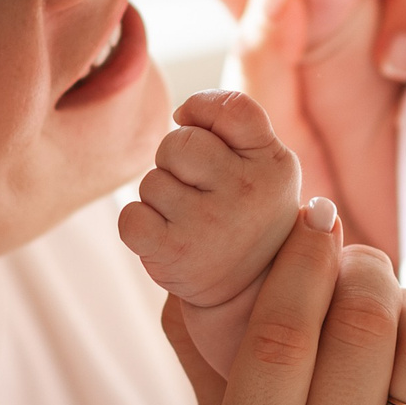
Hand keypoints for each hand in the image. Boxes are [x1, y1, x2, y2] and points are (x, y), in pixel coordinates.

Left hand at [119, 91, 301, 374]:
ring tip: (191, 224)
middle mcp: (249, 191)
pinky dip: (140, 227)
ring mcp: (210, 224)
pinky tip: (167, 241)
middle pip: (177, 143)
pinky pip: (129, 216)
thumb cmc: (249, 214)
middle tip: (200, 194)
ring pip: (151, 181)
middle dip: (177, 164)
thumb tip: (181, 112)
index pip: (230, 108)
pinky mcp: (174, 254)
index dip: (203, 113)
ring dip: (161, 200)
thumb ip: (235, 122)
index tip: (204, 134)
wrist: (252, 296)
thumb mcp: (265, 165)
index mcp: (276, 163)